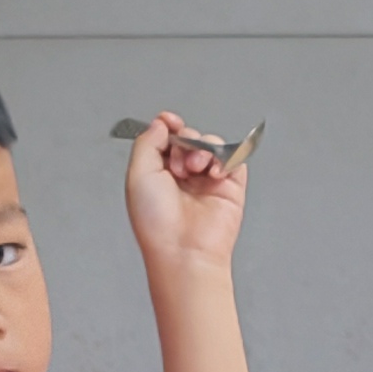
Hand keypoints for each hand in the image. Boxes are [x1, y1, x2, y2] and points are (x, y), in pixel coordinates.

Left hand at [121, 110, 247, 276]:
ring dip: (203, 149)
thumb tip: (162, 123)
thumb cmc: (157, 222)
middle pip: (190, 137)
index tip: (170, 121)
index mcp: (160, 171)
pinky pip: (234, 159)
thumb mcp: (138, 173)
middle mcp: (185, 175)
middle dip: (184, 142)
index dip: (169, 124)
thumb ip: (147, 142)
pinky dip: (225, 159)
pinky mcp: (231, 189)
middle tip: (178, 165)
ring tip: (195, 169)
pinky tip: (214, 173)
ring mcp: (208, 181)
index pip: (168, 137)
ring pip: (212, 144)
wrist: (184, 250)